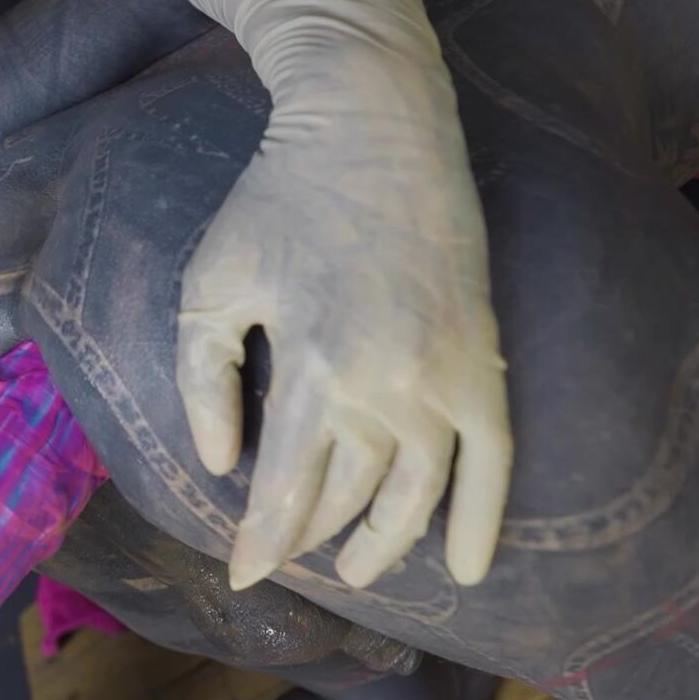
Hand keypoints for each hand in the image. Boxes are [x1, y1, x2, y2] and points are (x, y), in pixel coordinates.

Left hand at [175, 68, 509, 590]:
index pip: (285, 489)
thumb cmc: (277, 199)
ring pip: (416, 494)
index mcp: (311, 365)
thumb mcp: (212, 282)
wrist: (376, 124)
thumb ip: (205, 380)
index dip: (262, 543)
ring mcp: (446, 376)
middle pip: (346, 494)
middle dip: (309, 533)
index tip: (242, 575)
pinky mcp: (484, 360)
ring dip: (383, 543)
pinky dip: (480, 522)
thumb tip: (221, 465)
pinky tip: (462, 570)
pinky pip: (493, 462)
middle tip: (287, 549)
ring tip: (356, 569)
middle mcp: (386, 384)